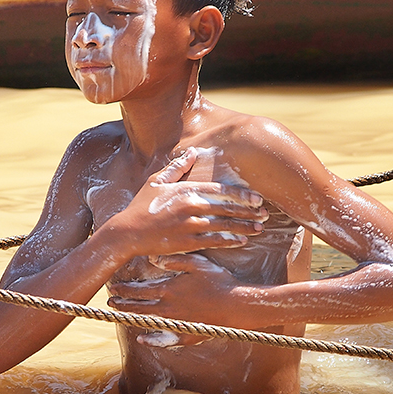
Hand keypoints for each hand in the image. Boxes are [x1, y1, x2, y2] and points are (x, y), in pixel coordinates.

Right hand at [106, 147, 268, 258]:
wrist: (127, 232)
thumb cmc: (141, 205)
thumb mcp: (157, 181)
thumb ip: (178, 167)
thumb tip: (193, 151)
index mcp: (185, 190)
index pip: (220, 190)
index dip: (241, 194)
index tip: (257, 197)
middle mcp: (190, 206)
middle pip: (226, 208)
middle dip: (248, 210)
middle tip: (265, 212)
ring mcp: (189, 226)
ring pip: (224, 225)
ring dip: (244, 227)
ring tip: (259, 227)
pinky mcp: (187, 242)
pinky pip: (213, 240)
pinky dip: (229, 240)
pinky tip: (242, 240)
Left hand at [108, 253, 256, 345]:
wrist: (236, 305)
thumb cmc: (218, 280)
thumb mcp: (196, 263)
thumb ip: (174, 260)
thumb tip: (153, 258)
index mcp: (169, 289)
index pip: (139, 290)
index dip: (124, 289)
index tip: (113, 288)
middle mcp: (168, 308)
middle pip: (139, 306)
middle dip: (123, 304)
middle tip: (111, 302)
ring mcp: (176, 323)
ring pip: (147, 321)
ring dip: (132, 318)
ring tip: (121, 316)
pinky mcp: (185, 335)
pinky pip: (164, 339)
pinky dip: (151, 339)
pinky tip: (142, 338)